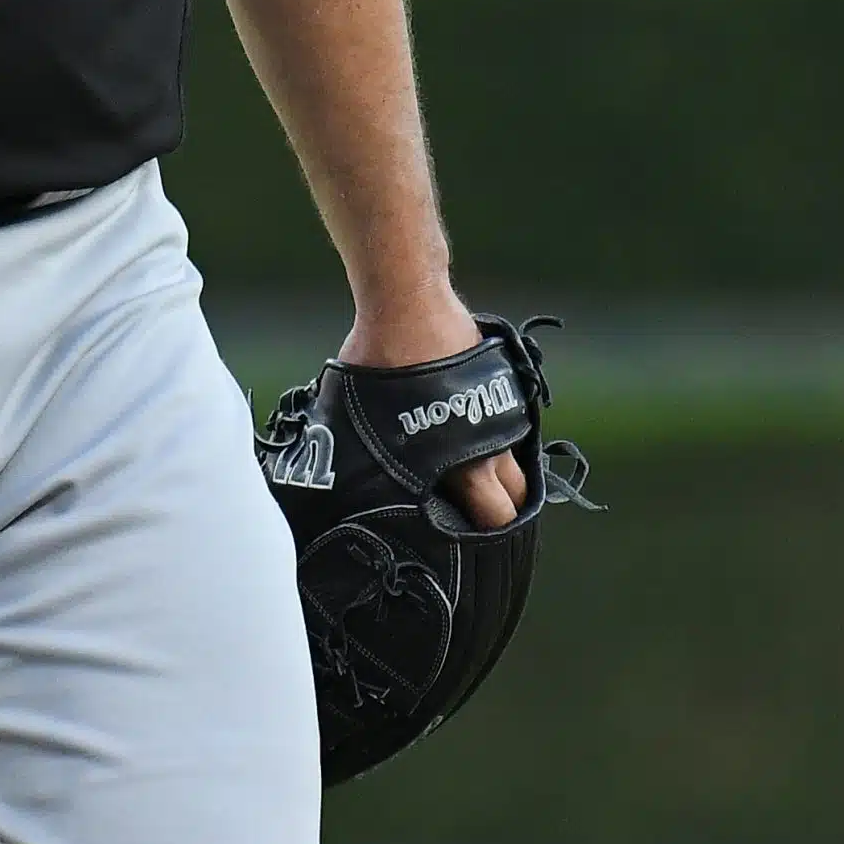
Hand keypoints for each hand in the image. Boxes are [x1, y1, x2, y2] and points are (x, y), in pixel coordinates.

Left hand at [339, 296, 525, 532]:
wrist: (407, 301)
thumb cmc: (377, 360)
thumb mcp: (353, 419)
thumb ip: (359, 460)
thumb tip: (329, 487)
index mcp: (461, 461)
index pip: (495, 517)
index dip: (480, 537)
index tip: (459, 541)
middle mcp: (490, 442)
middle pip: (515, 501)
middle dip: (498, 515)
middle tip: (470, 519)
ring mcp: (501, 411)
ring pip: (514, 462)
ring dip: (497, 476)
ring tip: (466, 481)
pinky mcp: (502, 384)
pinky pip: (506, 425)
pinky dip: (492, 437)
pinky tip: (465, 436)